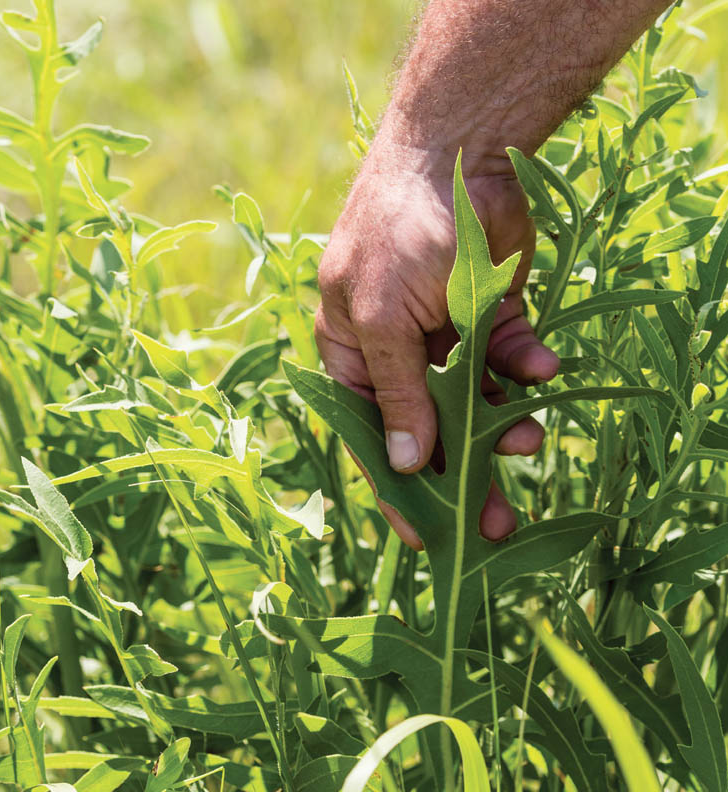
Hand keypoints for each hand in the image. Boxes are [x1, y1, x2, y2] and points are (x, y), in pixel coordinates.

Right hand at [315, 143, 559, 548]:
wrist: (461, 149)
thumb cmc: (397, 231)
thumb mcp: (382, 317)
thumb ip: (396, 392)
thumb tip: (401, 464)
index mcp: (353, 357)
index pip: (372, 438)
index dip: (399, 491)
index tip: (427, 538)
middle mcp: (397, 354)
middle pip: (429, 433)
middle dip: (462, 476)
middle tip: (494, 523)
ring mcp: (445, 336)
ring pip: (475, 405)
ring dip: (501, 427)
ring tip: (530, 440)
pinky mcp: (490, 316)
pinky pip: (509, 360)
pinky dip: (526, 369)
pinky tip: (542, 370)